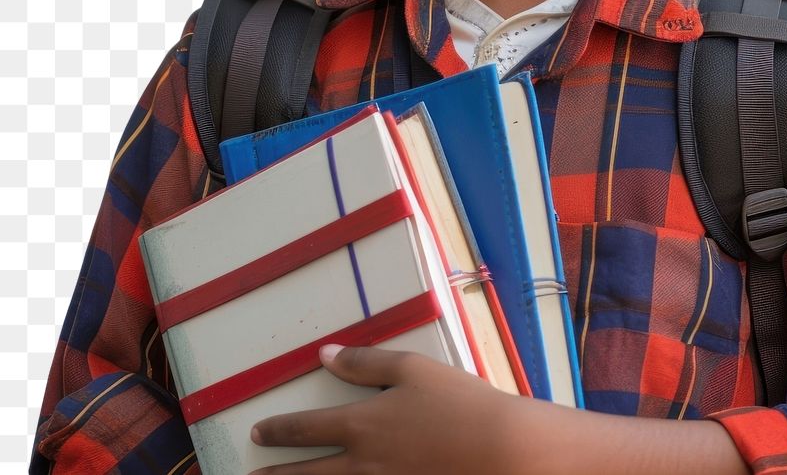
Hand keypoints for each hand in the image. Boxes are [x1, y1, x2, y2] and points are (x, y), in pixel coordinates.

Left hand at [249, 344, 525, 474]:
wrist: (500, 451)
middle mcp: (363, 464)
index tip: (258, 433)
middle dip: (276, 473)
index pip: (307, 428)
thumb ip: (365, 362)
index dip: (279, 431)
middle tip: (253, 474)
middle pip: (307, 473)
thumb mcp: (412, 369)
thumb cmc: (458, 402)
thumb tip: (324, 355)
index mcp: (362, 425)